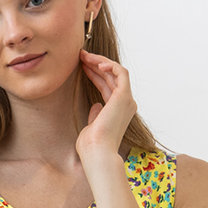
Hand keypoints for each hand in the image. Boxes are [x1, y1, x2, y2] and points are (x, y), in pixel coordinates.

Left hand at [76, 50, 136, 169]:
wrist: (97, 152)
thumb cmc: (92, 146)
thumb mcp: (92, 126)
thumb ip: (96, 115)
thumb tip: (96, 105)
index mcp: (118, 111)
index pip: (107, 86)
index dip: (95, 74)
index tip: (82, 66)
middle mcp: (125, 105)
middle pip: (111, 77)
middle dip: (95, 64)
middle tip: (80, 55)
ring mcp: (126, 100)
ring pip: (116, 72)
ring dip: (100, 61)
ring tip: (84, 56)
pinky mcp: (124, 96)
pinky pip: (120, 72)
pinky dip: (109, 65)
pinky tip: (96, 62)